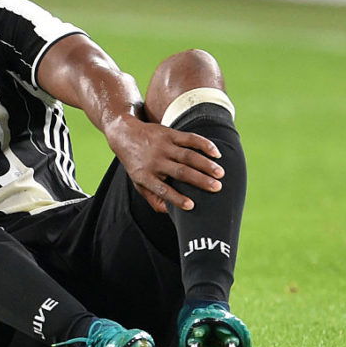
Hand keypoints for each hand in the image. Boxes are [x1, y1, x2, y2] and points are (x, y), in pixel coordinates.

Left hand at [108, 116, 224, 212]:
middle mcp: (155, 161)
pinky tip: (216, 153)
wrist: (124, 134)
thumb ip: (153, 198)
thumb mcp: (138, 182)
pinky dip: (204, 145)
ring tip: (221, 173)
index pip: (162, 189)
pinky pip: (190, 139)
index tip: (191, 206)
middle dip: (200, 180)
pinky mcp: (169, 134)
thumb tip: (169, 212)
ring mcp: (163, 147)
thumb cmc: (136, 163)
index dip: (176, 198)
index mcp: (146, 176)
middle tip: (217, 188)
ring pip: (188, 156)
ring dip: (206, 164)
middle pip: (180, 172)